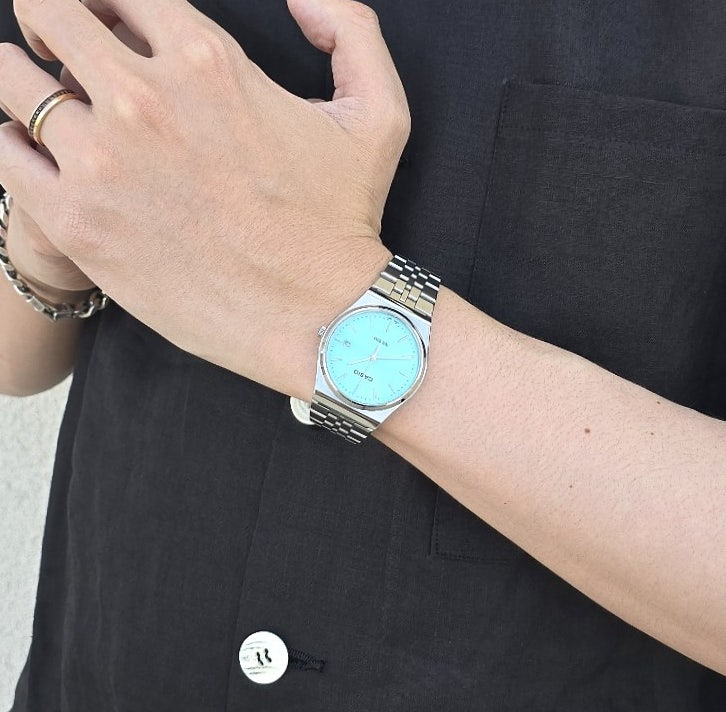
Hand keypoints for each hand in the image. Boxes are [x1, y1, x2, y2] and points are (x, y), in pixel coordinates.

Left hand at [0, 0, 406, 397]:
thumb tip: (301, 1)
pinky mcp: (77, 224)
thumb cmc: (343, 222)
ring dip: (23, 80)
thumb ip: (349, 29)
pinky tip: (36, 156)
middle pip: (47, 9)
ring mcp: (102, 161)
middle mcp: (144, 98)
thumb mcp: (379, 114)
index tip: (109, 22)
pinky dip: (8, 143)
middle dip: (48, 17)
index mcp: (207, 58)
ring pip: (9, 79)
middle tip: (61, 48)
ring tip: (49, 110)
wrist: (315, 318)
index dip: (106, 0)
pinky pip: (1, 153)